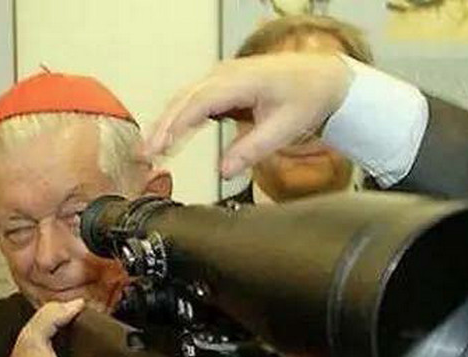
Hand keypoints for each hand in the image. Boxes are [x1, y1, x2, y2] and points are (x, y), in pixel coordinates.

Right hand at [146, 53, 352, 177]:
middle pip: (185, 99)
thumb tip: (224, 171)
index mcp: (241, 81)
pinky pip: (195, 98)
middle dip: (163, 126)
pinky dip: (181, 116)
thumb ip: (252, 150)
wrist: (322, 77)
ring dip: (168, 122)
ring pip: (186, 97)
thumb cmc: (307, 97)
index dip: (177, 124)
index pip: (199, 102)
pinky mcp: (224, 83)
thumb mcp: (284, 129)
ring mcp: (223, 75)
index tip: (161, 146)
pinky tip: (171, 137)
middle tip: (145, 153)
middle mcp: (227, 73)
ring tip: (152, 149)